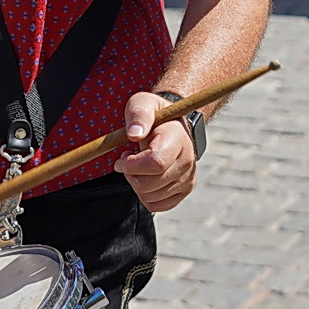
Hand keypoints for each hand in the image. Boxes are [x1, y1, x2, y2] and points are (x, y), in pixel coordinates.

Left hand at [114, 91, 196, 211]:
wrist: (174, 125)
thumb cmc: (156, 115)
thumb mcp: (143, 103)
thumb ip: (139, 114)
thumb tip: (134, 134)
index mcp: (177, 139)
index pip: (155, 162)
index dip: (132, 165)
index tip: (121, 157)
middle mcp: (187, 161)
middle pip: (150, 184)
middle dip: (130, 174)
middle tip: (127, 160)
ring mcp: (188, 178)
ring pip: (150, 197)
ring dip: (136, 184)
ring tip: (138, 165)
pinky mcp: (184, 190)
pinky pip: (156, 205)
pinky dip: (144, 195)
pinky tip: (145, 177)